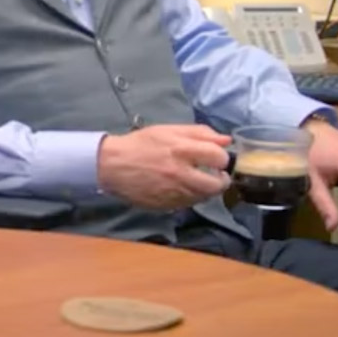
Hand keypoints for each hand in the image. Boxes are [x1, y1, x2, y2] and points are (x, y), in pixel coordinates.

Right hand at [96, 125, 232, 209]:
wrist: (111, 165)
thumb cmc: (140, 144)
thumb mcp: (168, 130)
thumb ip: (199, 133)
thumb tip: (226, 140)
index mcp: (182, 150)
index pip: (219, 157)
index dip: (222, 158)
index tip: (216, 158)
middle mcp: (181, 173)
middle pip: (216, 184)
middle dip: (221, 180)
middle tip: (216, 176)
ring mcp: (174, 192)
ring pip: (204, 197)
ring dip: (206, 190)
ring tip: (197, 181)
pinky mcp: (166, 206)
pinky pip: (188, 204)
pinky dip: (190, 197)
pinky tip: (181, 189)